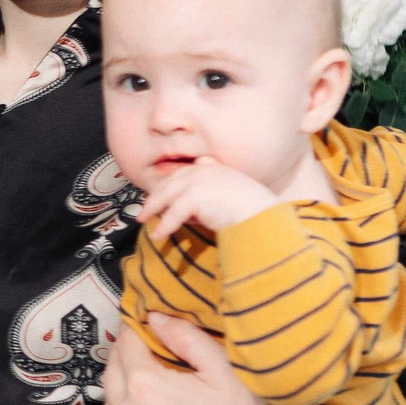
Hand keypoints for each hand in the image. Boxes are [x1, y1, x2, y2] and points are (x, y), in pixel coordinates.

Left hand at [104, 314, 342, 404]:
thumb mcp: (224, 373)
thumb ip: (187, 338)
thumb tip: (156, 318)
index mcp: (144, 384)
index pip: (126, 343)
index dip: (137, 331)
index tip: (148, 327)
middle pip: (111, 372)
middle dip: (127, 358)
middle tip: (151, 355)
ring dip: (124, 393)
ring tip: (155, 392)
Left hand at [135, 157, 279, 241]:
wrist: (263, 217)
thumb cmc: (253, 211)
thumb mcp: (229, 197)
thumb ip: (208, 198)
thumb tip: (188, 213)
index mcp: (214, 168)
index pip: (184, 172)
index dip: (169, 183)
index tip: (159, 192)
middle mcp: (205, 171)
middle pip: (170, 182)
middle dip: (155, 196)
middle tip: (143, 209)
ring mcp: (199, 181)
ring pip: (167, 196)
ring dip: (152, 210)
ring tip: (142, 220)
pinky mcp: (195, 197)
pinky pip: (173, 214)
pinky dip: (163, 226)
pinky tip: (158, 236)